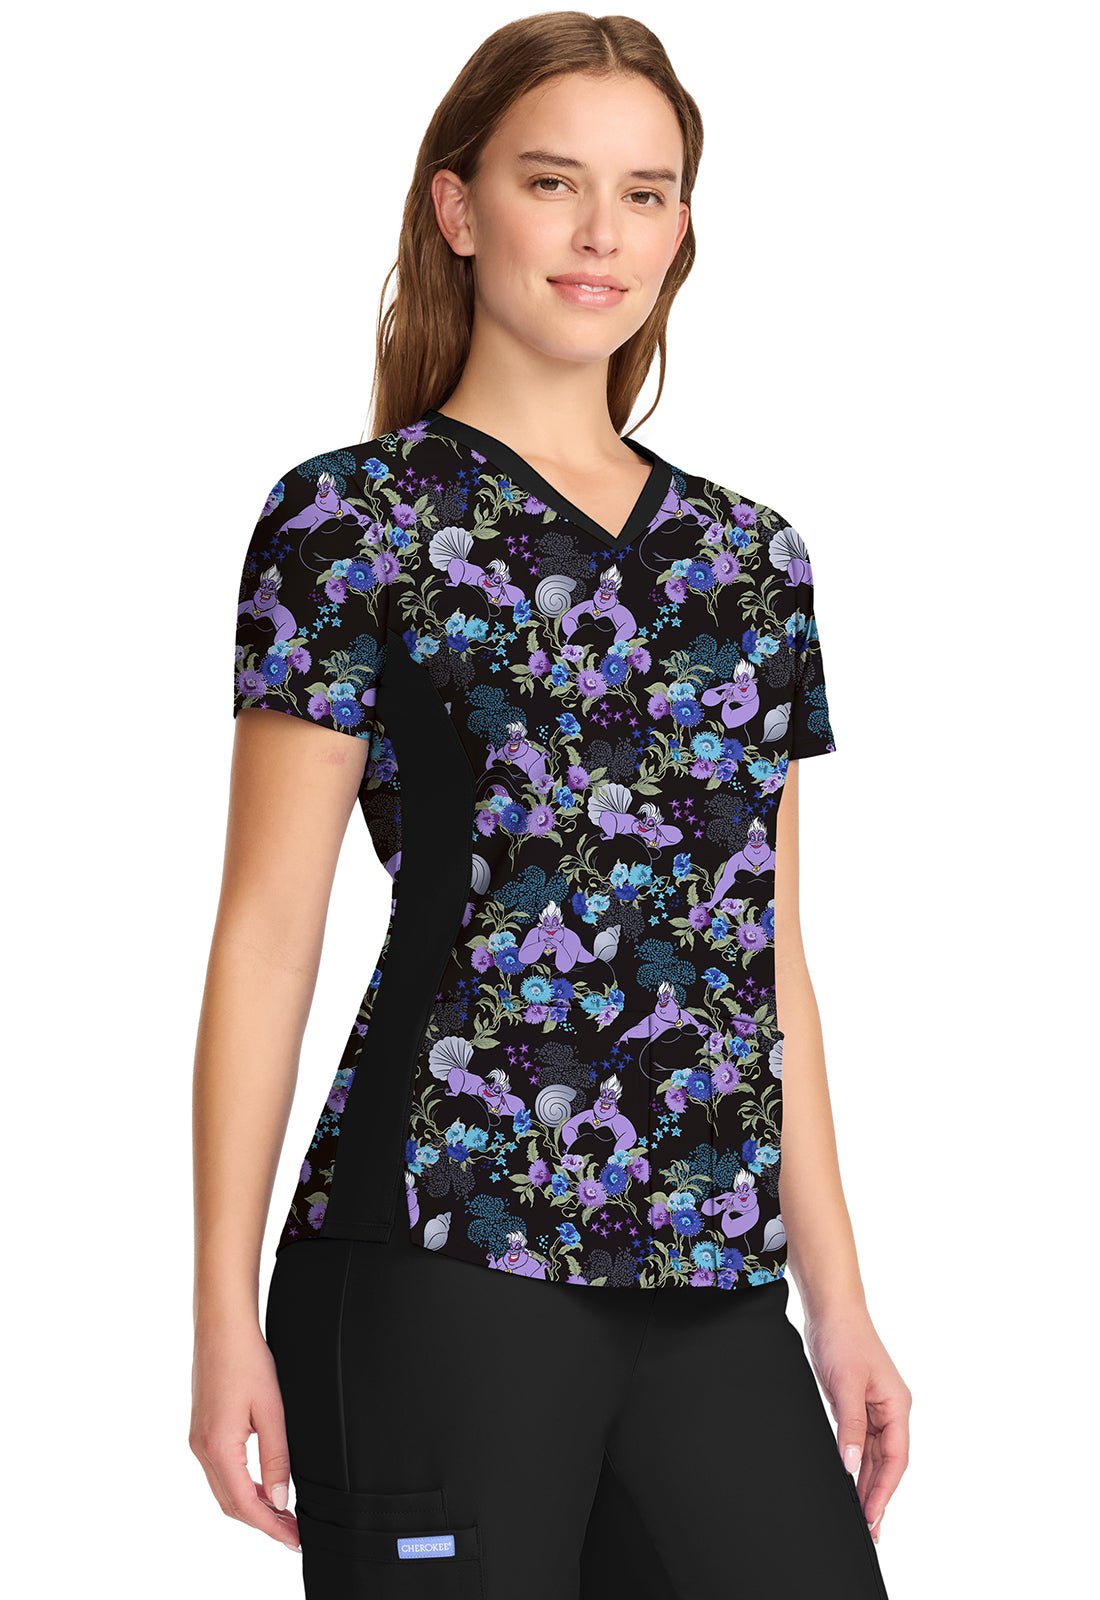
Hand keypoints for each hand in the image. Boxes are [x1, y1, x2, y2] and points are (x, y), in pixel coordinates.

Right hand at [189, 1321, 300, 1552]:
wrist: (221, 1328)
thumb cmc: (247, 1361)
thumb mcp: (271, 1411)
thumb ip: (276, 1457)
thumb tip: (280, 1499)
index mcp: (218, 1448)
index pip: (244, 1505)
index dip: (270, 1527)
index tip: (293, 1540)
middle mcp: (202, 1450)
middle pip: (231, 1504)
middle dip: (262, 1522)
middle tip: (293, 1531)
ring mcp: (199, 1441)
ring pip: (224, 1489)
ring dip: (252, 1505)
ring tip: (282, 1513)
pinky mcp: (202, 1431)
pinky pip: (221, 1471)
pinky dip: (242, 1485)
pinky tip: (263, 1484)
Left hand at [803, 1303, 910, 1543]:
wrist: (830, 1310)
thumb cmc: (844, 1338)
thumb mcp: (846, 1385)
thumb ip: (850, 1427)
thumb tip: (851, 1466)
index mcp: (897, 1406)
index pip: (896, 1458)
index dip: (884, 1490)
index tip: (872, 1516)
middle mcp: (890, 1410)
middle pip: (887, 1462)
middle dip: (877, 1494)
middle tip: (867, 1528)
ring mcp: (874, 1408)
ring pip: (874, 1455)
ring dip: (866, 1483)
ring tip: (858, 1514)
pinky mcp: (857, 1404)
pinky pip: (860, 1442)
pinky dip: (856, 1463)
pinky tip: (849, 1481)